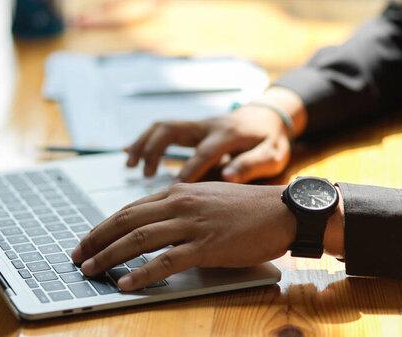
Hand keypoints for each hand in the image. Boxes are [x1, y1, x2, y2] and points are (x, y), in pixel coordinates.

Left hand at [71, 182, 296, 290]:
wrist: (282, 211)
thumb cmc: (246, 209)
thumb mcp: (205, 200)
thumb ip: (178, 211)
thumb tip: (150, 228)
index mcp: (176, 192)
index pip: (129, 208)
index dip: (103, 226)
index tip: (86, 241)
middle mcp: (179, 203)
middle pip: (126, 220)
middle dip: (96, 240)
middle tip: (76, 256)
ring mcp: (192, 223)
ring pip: (139, 238)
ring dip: (110, 255)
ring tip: (90, 270)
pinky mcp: (207, 245)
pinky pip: (167, 261)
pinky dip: (143, 273)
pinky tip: (127, 283)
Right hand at [125, 87, 306, 182]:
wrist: (270, 116)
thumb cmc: (270, 141)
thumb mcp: (272, 154)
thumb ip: (252, 165)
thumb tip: (228, 177)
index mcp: (228, 134)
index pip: (204, 153)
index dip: (189, 170)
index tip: (174, 189)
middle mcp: (208, 126)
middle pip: (172, 130)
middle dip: (153, 150)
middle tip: (144, 174)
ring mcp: (197, 124)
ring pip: (162, 126)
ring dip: (143, 143)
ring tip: (130, 165)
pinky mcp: (191, 128)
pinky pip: (163, 129)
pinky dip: (145, 139)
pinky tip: (129, 153)